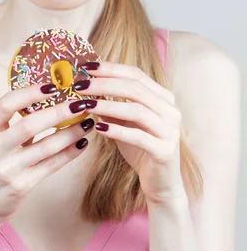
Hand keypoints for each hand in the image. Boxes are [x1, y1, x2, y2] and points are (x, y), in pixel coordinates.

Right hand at [0, 86, 94, 228]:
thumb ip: (15, 120)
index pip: (6, 104)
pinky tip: (82, 142)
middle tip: (80, 102)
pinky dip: (70, 152)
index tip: (53, 86)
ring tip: (88, 121)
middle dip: (59, 112)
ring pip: (46, 146)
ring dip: (71, 132)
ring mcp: (7, 169)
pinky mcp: (21, 186)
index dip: (29, 93)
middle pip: (29, 125)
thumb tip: (51, 94)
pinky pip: (51, 165)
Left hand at [75, 61, 185, 204]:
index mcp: (163, 97)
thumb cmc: (140, 147)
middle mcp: (170, 110)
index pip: (135, 74)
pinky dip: (117, 130)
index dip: (109, 68)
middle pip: (135, 88)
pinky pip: (139, 136)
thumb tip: (85, 86)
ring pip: (137, 110)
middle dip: (104, 84)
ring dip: (108, 105)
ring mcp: (171, 130)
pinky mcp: (166, 151)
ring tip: (85, 105)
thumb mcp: (123, 121)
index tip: (84, 68)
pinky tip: (98, 128)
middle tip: (80, 85)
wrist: (160, 183)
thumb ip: (110, 103)